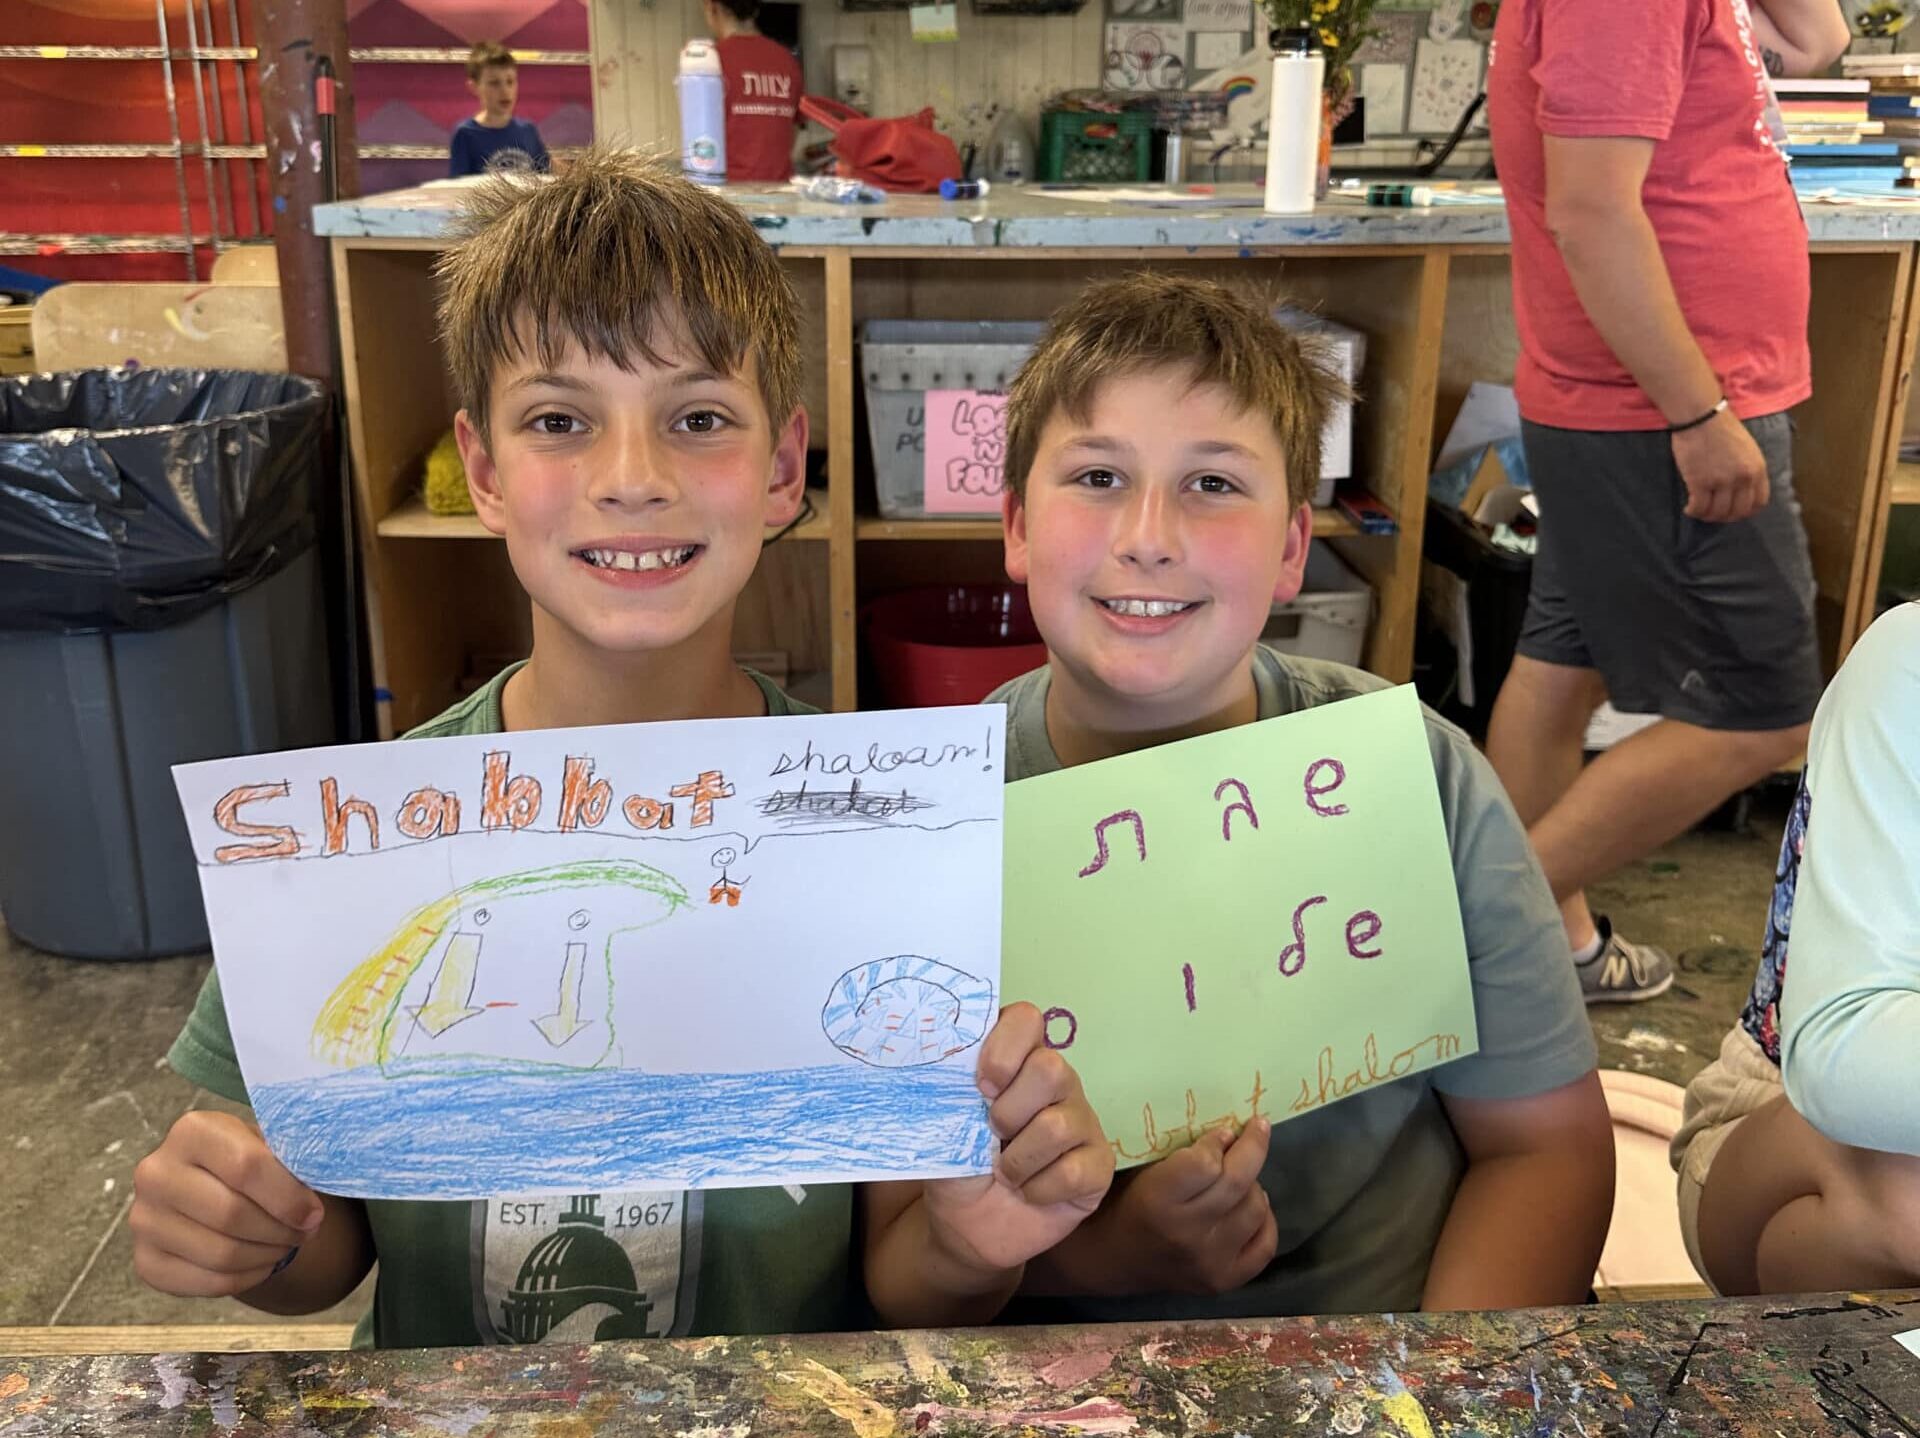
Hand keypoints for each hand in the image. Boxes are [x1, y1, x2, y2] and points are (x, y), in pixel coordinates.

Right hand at [131, 1111, 324, 1297]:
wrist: (211, 1186)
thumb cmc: (251, 1161)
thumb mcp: (270, 1145)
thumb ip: (291, 1160)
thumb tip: (320, 1188)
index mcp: (192, 1131)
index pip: (245, 1167)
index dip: (288, 1197)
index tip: (314, 1213)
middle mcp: (156, 1172)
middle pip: (231, 1215)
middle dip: (280, 1230)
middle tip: (305, 1232)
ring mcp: (144, 1219)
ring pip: (221, 1253)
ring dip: (268, 1255)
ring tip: (286, 1244)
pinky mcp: (146, 1261)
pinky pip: (207, 1282)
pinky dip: (247, 1277)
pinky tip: (262, 1262)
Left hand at [922, 1002, 1114, 1276]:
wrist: (967, 1226)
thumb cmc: (957, 1164)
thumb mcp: (940, 1124)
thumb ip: (944, 1089)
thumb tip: (933, 1061)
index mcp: (1016, 1059)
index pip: (1025, 1019)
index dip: (1004, 1048)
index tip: (980, 1086)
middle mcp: (1056, 1080)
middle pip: (1051, 1068)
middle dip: (1010, 1110)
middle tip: (991, 1134)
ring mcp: (1083, 1121)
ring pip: (1059, 1125)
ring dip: (1018, 1160)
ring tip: (1005, 1172)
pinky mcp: (1098, 1164)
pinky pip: (1075, 1171)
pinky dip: (1039, 1189)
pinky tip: (1029, 1192)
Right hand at [1102, 1120, 1276, 1294]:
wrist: (1110, 1259)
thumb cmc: (1122, 1201)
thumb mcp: (1140, 1168)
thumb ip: (1181, 1155)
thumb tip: (1229, 1135)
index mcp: (1157, 1201)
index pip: (1206, 1164)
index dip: (1219, 1141)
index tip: (1223, 1132)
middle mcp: (1186, 1234)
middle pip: (1237, 1183)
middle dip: (1252, 1147)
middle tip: (1256, 1128)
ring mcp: (1209, 1262)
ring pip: (1256, 1210)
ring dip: (1254, 1186)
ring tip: (1241, 1179)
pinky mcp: (1223, 1282)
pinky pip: (1265, 1246)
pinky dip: (1265, 1221)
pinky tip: (1253, 1209)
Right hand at [1671, 409, 1768, 523]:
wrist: (1702, 416)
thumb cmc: (1722, 428)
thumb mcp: (1747, 449)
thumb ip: (1748, 469)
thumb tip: (1740, 490)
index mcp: (1757, 469)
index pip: (1758, 502)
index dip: (1745, 512)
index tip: (1733, 511)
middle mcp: (1742, 478)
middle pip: (1737, 512)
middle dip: (1725, 517)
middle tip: (1714, 513)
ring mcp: (1721, 481)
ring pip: (1717, 512)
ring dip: (1707, 515)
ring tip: (1699, 510)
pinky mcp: (1700, 482)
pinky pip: (1699, 507)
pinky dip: (1693, 511)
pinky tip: (1689, 507)